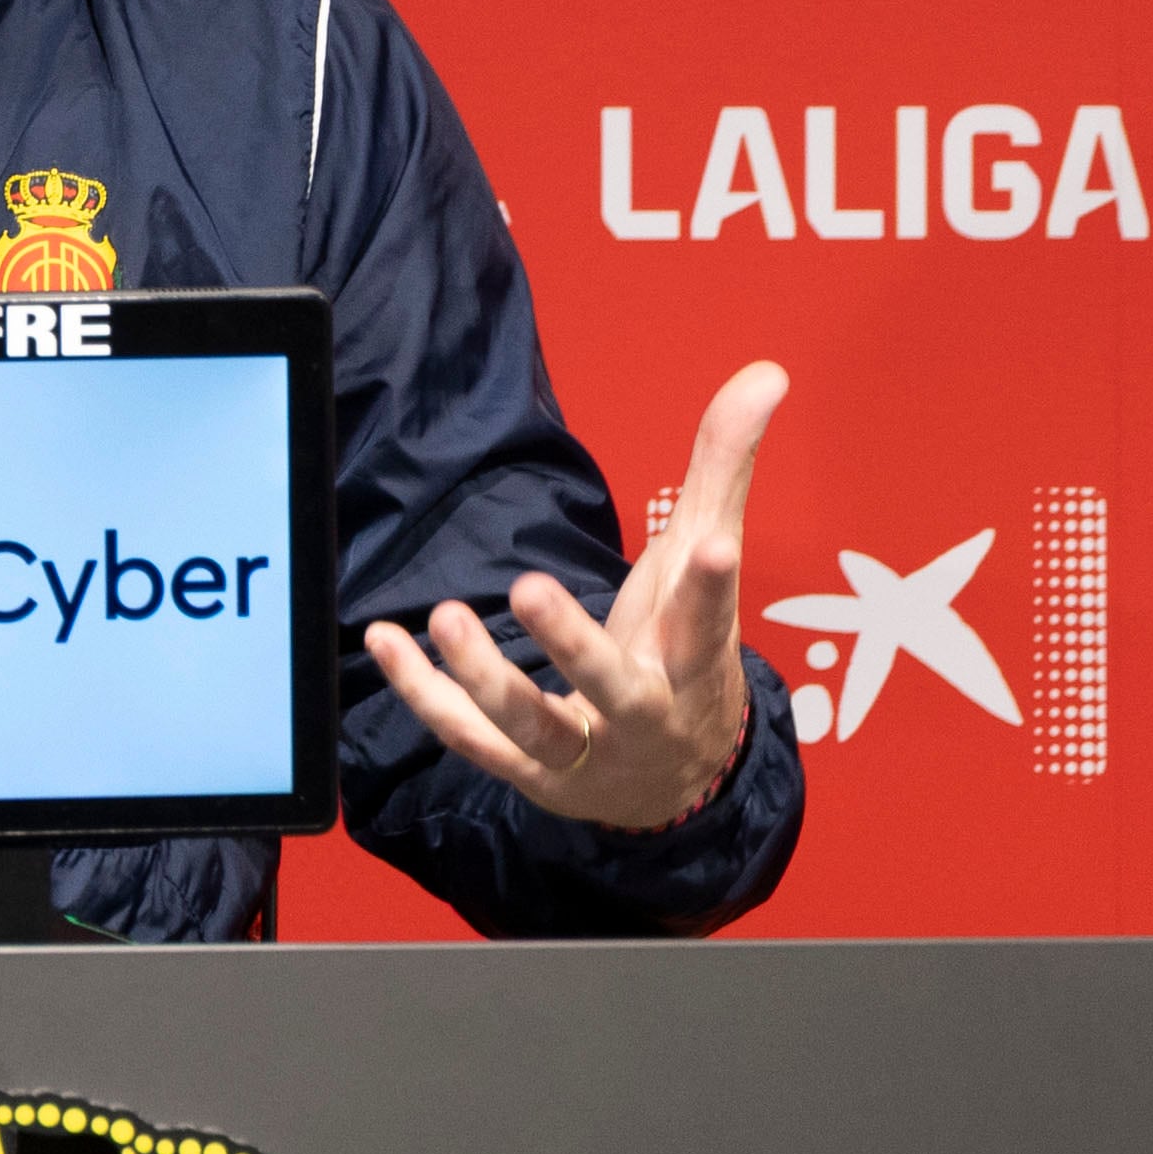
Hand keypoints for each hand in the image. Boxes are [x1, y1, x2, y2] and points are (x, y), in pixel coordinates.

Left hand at [366, 361, 783, 831]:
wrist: (674, 782)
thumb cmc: (686, 654)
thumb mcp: (707, 561)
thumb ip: (723, 466)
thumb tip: (766, 372)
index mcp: (694, 664)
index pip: (708, 625)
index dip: (710, 588)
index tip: (711, 545)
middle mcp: (643, 716)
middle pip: (611, 686)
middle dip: (571, 643)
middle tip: (529, 586)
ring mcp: (583, 753)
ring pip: (530, 724)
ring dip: (483, 675)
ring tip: (446, 615)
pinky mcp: (528, 771)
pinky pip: (469, 737)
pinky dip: (424, 693)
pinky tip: (386, 641)